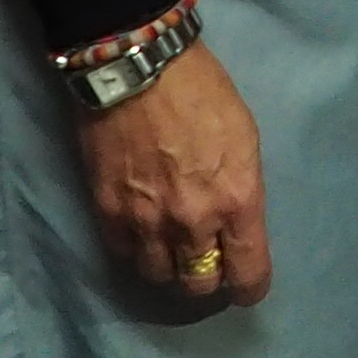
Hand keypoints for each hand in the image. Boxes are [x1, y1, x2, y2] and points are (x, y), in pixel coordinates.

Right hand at [75, 42, 269, 301]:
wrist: (138, 70)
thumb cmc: (204, 94)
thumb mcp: (244, 139)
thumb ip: (240, 190)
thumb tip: (235, 223)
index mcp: (237, 200)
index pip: (247, 272)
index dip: (249, 287)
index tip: (247, 286)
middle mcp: (193, 221)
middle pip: (199, 284)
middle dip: (208, 278)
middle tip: (208, 261)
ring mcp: (146, 221)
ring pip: (159, 276)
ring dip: (169, 267)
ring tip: (172, 248)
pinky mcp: (108, 213)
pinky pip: (123, 256)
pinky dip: (135, 251)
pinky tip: (141, 233)